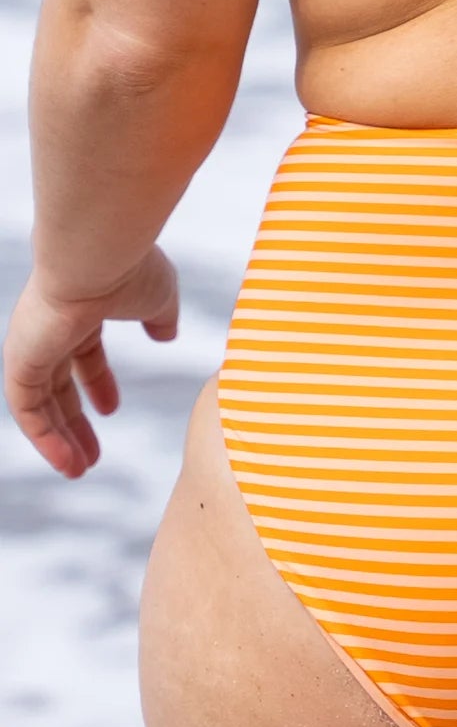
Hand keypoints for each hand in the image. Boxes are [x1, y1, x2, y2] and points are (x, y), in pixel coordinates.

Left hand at [3, 248, 178, 477]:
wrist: (98, 255)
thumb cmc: (131, 268)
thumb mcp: (159, 297)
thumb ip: (162, 317)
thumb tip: (166, 336)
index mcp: (82, 311)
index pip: (84, 353)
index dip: (99, 383)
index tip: (113, 409)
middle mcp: (51, 329)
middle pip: (58, 386)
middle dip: (74, 422)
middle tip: (91, 456)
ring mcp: (32, 345)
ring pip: (40, 404)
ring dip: (58, 440)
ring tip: (79, 471)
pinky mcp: (20, 362)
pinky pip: (26, 411)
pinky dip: (44, 439)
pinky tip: (66, 463)